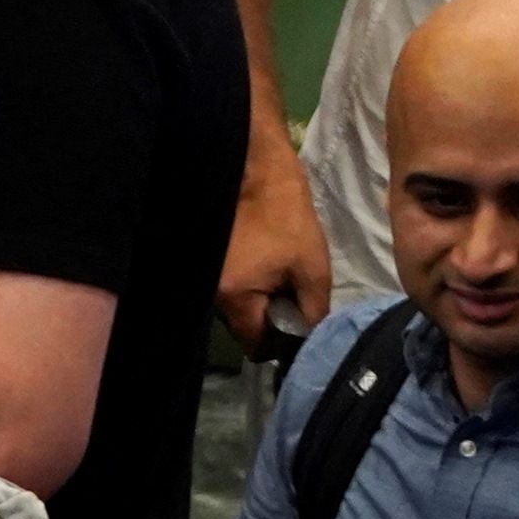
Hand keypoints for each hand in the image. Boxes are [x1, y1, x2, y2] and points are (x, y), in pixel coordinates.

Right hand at [220, 133, 332, 352]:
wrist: (257, 173)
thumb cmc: (287, 218)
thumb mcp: (313, 268)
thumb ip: (313, 311)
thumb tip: (308, 337)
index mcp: (234, 297)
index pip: (253, 345)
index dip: (278, 341)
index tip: (294, 324)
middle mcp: (211, 293)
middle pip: (243, 327)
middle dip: (267, 318)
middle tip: (290, 293)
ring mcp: (205, 278)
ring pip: (236, 308)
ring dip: (257, 300)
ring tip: (277, 275)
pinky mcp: (207, 263)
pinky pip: (229, 289)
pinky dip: (246, 284)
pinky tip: (262, 263)